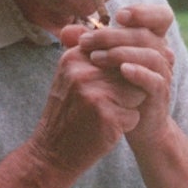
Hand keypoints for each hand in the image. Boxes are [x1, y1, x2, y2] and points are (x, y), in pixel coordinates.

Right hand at [29, 23, 148, 176]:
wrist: (52, 153)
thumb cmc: (67, 114)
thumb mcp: (69, 76)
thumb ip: (91, 55)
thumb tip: (122, 34)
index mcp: (74, 56)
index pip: (117, 51)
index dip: (119, 71)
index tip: (107, 86)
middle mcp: (82, 71)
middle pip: (129, 70)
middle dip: (125, 88)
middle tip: (106, 104)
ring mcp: (94, 93)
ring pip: (136, 91)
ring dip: (128, 106)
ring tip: (106, 115)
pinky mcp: (106, 116)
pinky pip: (134, 115)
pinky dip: (126, 125)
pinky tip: (107, 129)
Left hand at [76, 4, 175, 153]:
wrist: (132, 124)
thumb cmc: (116, 86)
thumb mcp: (102, 63)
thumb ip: (87, 45)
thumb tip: (66, 32)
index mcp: (151, 40)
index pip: (161, 16)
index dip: (144, 12)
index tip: (118, 16)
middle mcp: (162, 54)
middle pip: (146, 34)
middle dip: (113, 35)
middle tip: (86, 41)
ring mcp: (163, 74)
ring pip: (152, 55)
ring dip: (122, 53)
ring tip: (95, 58)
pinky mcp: (160, 95)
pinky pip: (155, 80)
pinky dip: (139, 73)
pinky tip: (122, 70)